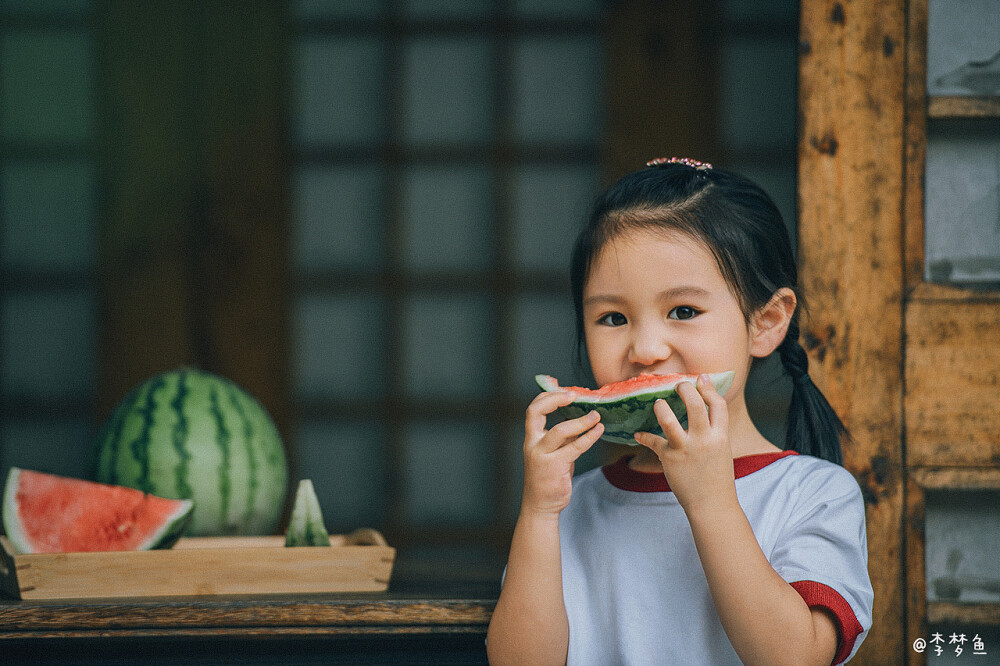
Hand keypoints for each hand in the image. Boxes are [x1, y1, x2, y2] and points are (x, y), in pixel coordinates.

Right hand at [521, 391, 603, 516]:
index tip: (562, 389)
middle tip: (574, 395)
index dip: (547, 397)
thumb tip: (581, 421)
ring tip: (596, 416)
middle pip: (536, 413)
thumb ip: (563, 439)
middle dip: (555, 400)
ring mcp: (542, 455)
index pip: (533, 410)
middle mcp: (532, 444)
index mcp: (531, 439)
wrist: (540, 506)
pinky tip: (598, 431)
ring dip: (581, 421)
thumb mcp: (554, 454)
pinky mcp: (555, 467)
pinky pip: (575, 447)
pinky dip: (589, 437)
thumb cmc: (548, 478)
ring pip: (560, 430)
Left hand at [634, 374, 735, 510]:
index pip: (717, 404)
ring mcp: (685, 449)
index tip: (701, 378)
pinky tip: (638, 434)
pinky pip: (653, 441)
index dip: (709, 388)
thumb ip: (714, 430)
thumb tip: (705, 409)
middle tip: (678, 385)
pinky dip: (644, 436)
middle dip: (685, 389)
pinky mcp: (669, 458)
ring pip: (668, 419)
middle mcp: (704, 440)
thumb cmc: (717, 476)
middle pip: (694, 404)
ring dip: (661, 407)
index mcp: (721, 436)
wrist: (711, 504)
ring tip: (659, 403)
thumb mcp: (723, 450)